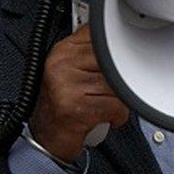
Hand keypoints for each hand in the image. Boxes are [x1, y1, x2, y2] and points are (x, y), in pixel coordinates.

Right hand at [30, 24, 128, 161]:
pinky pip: (116, 105)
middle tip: (109, 90)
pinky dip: (118, 116)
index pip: (101, 36)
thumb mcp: (75, 71)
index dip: (116, 52)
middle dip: (119, 79)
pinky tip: (105, 117)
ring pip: (117, 84)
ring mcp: (66, 84)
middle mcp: (62, 63)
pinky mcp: (74, 107)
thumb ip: (95, 54)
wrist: (46, 137)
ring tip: (104, 104)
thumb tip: (127, 43)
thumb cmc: (65, 105)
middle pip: (113, 60)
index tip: (118, 63)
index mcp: (64, 50)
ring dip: (119, 100)